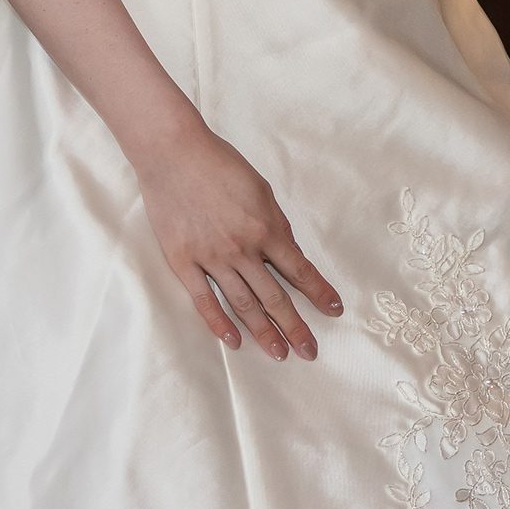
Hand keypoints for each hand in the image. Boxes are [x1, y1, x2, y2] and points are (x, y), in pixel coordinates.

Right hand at [132, 119, 340, 361]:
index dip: (319, 292)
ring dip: (263, 332)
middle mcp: (242, 249)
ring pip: (243, 304)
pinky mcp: (183, 262)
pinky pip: (204, 300)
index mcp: (266, 228)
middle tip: (310, 351)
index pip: (299, 270)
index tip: (334, 310)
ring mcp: (211, 258)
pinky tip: (234, 341)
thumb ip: (276, 223)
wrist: (175, 154)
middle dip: (295, 326)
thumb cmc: (221, 166)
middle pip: (274, 296)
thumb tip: (289, 252)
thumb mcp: (262, 189)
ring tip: (279, 354)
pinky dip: (220, 323)